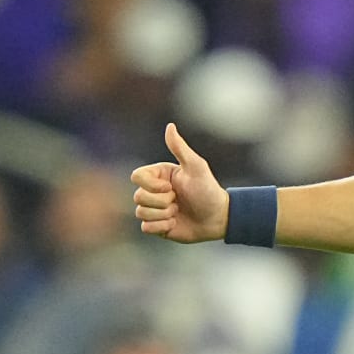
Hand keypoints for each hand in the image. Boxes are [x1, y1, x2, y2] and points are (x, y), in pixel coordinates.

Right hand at [131, 122, 229, 242]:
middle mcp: (153, 191)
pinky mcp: (156, 226)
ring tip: (178, 212)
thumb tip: (170, 126)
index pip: (136, 176)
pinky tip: (174, 223)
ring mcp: (153, 209)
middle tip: (178, 201)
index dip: (151, 185)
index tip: (170, 187)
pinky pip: (146, 227)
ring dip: (163, 215)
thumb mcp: (196, 167)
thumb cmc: (208, 190)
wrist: (217, 218)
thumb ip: (180, 148)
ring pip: (141, 213)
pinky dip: (161, 227)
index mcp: (158, 175)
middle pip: (138, 196)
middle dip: (161, 202)